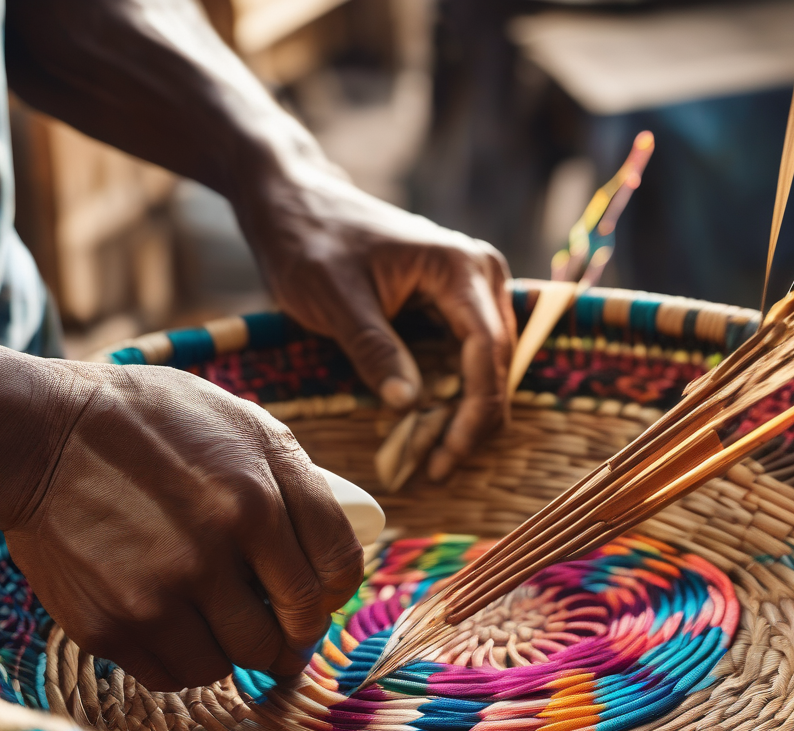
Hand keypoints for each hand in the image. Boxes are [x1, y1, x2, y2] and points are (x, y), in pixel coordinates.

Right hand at [0, 345, 363, 691]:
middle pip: (293, 631)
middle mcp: (215, 549)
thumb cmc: (152, 424)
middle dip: (297, 634)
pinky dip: (190, 660)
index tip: (321, 596)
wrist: (41, 438)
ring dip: (241, 648)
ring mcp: (160, 593)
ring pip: (238, 661)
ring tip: (226, 622)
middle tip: (285, 629)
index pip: (335, 572)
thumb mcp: (243, 421)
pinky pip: (178, 674)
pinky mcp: (112, 626)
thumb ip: (297, 481)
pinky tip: (182, 628)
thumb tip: (337, 544)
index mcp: (257, 495)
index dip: (336, 593)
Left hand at [233, 162, 516, 480]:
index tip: (448, 455)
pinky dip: (454, 394)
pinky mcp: (459, 303)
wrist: (296, 200)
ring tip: (433, 456)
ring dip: (465, 413)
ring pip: (489, 366)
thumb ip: (373, 349)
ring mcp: (474, 288)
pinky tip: (431, 426)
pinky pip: (470, 357)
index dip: (473, 410)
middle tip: (436, 468)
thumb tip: (409, 406)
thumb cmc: (310, 240)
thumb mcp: (334, 299)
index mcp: (460, 267)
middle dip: (472, 420)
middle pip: (497, 363)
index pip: (486, 351)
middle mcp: (482, 274)